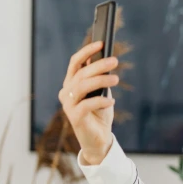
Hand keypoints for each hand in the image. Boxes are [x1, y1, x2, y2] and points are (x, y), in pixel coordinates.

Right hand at [58, 41, 118, 163]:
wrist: (99, 139)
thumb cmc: (100, 115)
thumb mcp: (101, 93)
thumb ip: (99, 78)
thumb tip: (104, 60)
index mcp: (71, 84)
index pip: (75, 63)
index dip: (86, 51)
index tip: (101, 43)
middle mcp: (66, 92)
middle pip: (81, 73)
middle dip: (98, 65)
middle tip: (115, 61)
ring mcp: (68, 105)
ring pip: (82, 86)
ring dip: (100, 80)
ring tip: (116, 79)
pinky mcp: (74, 117)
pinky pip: (87, 105)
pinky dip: (101, 101)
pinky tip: (111, 101)